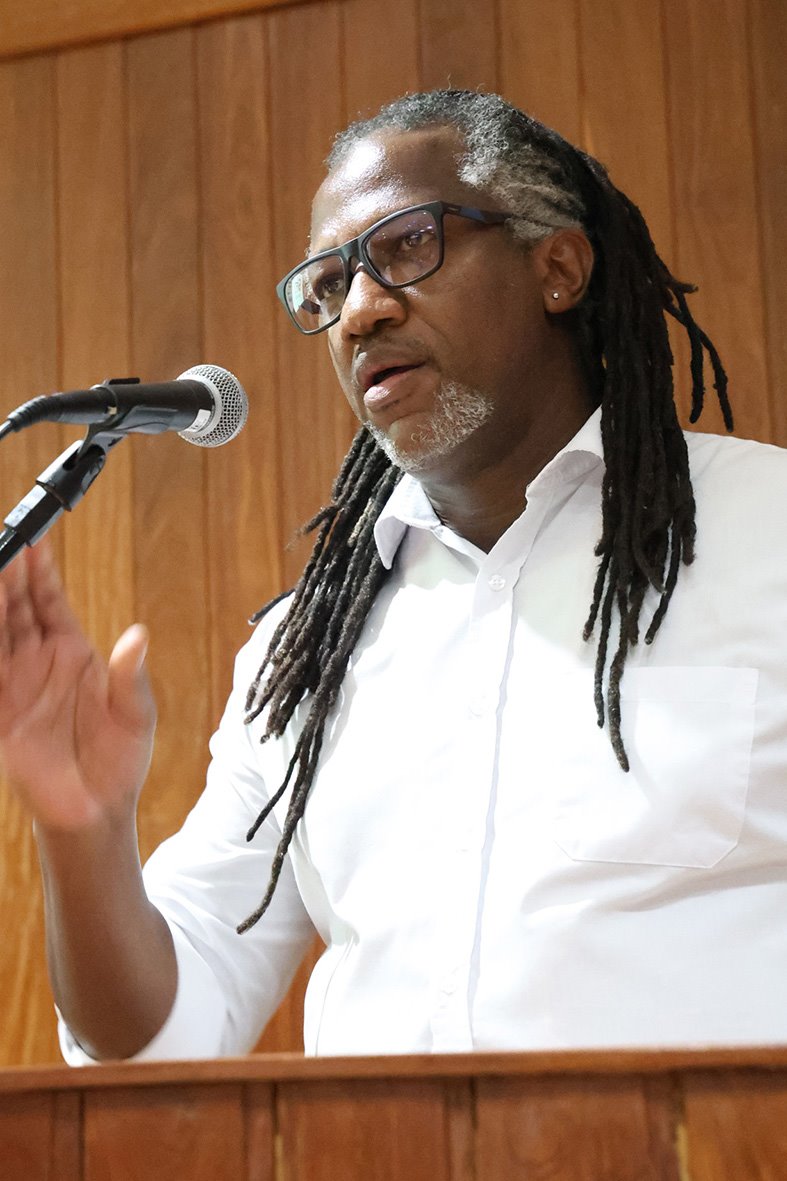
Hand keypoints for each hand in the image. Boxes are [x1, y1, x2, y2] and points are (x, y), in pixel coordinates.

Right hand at [0, 541, 155, 830]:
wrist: (98, 810)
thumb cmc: (120, 759)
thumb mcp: (136, 713)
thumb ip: (130, 675)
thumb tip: (138, 635)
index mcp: (72, 652)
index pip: (50, 601)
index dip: (41, 570)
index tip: (36, 537)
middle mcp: (39, 663)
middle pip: (17, 607)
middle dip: (9, 574)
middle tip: (4, 541)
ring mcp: (16, 686)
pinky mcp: (2, 714)